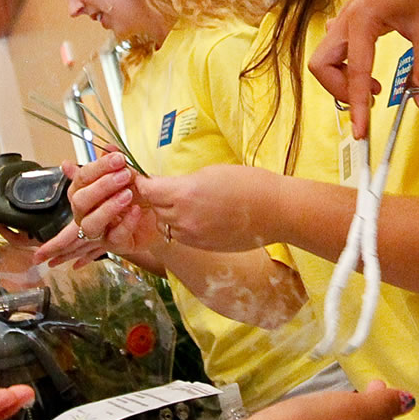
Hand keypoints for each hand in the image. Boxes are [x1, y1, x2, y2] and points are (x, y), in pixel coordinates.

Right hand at [36, 153, 162, 265]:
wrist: (160, 218)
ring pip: (90, 224)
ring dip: (108, 207)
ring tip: (128, 194)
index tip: (118, 158)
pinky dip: (126, 222)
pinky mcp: (114, 245)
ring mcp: (99, 230)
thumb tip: (107, 146)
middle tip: (124, 175)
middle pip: (80, 201)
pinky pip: (114, 236)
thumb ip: (115, 163)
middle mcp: (86, 212)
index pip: (81, 179)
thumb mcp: (129, 176)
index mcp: (84, 192)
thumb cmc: (138, 196)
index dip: (98, 168)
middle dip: (101, 186)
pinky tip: (136, 210)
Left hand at [135, 165, 280, 251]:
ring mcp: (193, 236)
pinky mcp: (203, 246)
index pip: (148, 190)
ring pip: (165, 225)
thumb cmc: (248, 183)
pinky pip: (181, 236)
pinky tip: (195, 216)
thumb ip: (183, 182)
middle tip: (161, 188)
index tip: (142, 178)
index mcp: (185, 193)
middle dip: (154, 198)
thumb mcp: (210, 173)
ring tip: (180, 203)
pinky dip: (180, 227)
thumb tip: (167, 186)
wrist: (275, 211)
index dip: (143, 183)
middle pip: (154, 208)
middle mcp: (184, 218)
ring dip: (166, 214)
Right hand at [309, 0, 418, 138]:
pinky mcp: (354, 18)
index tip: (361, 132)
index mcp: (364, 19)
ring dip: (341, 78)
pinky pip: (334, 45)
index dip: (356, 105)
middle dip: (339, 89)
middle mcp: (348, 17)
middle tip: (370, 100)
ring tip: (374, 86)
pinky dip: (344, 64)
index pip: (354, 71)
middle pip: (322, 63)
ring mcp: (347, 16)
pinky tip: (364, 68)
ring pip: (325, 56)